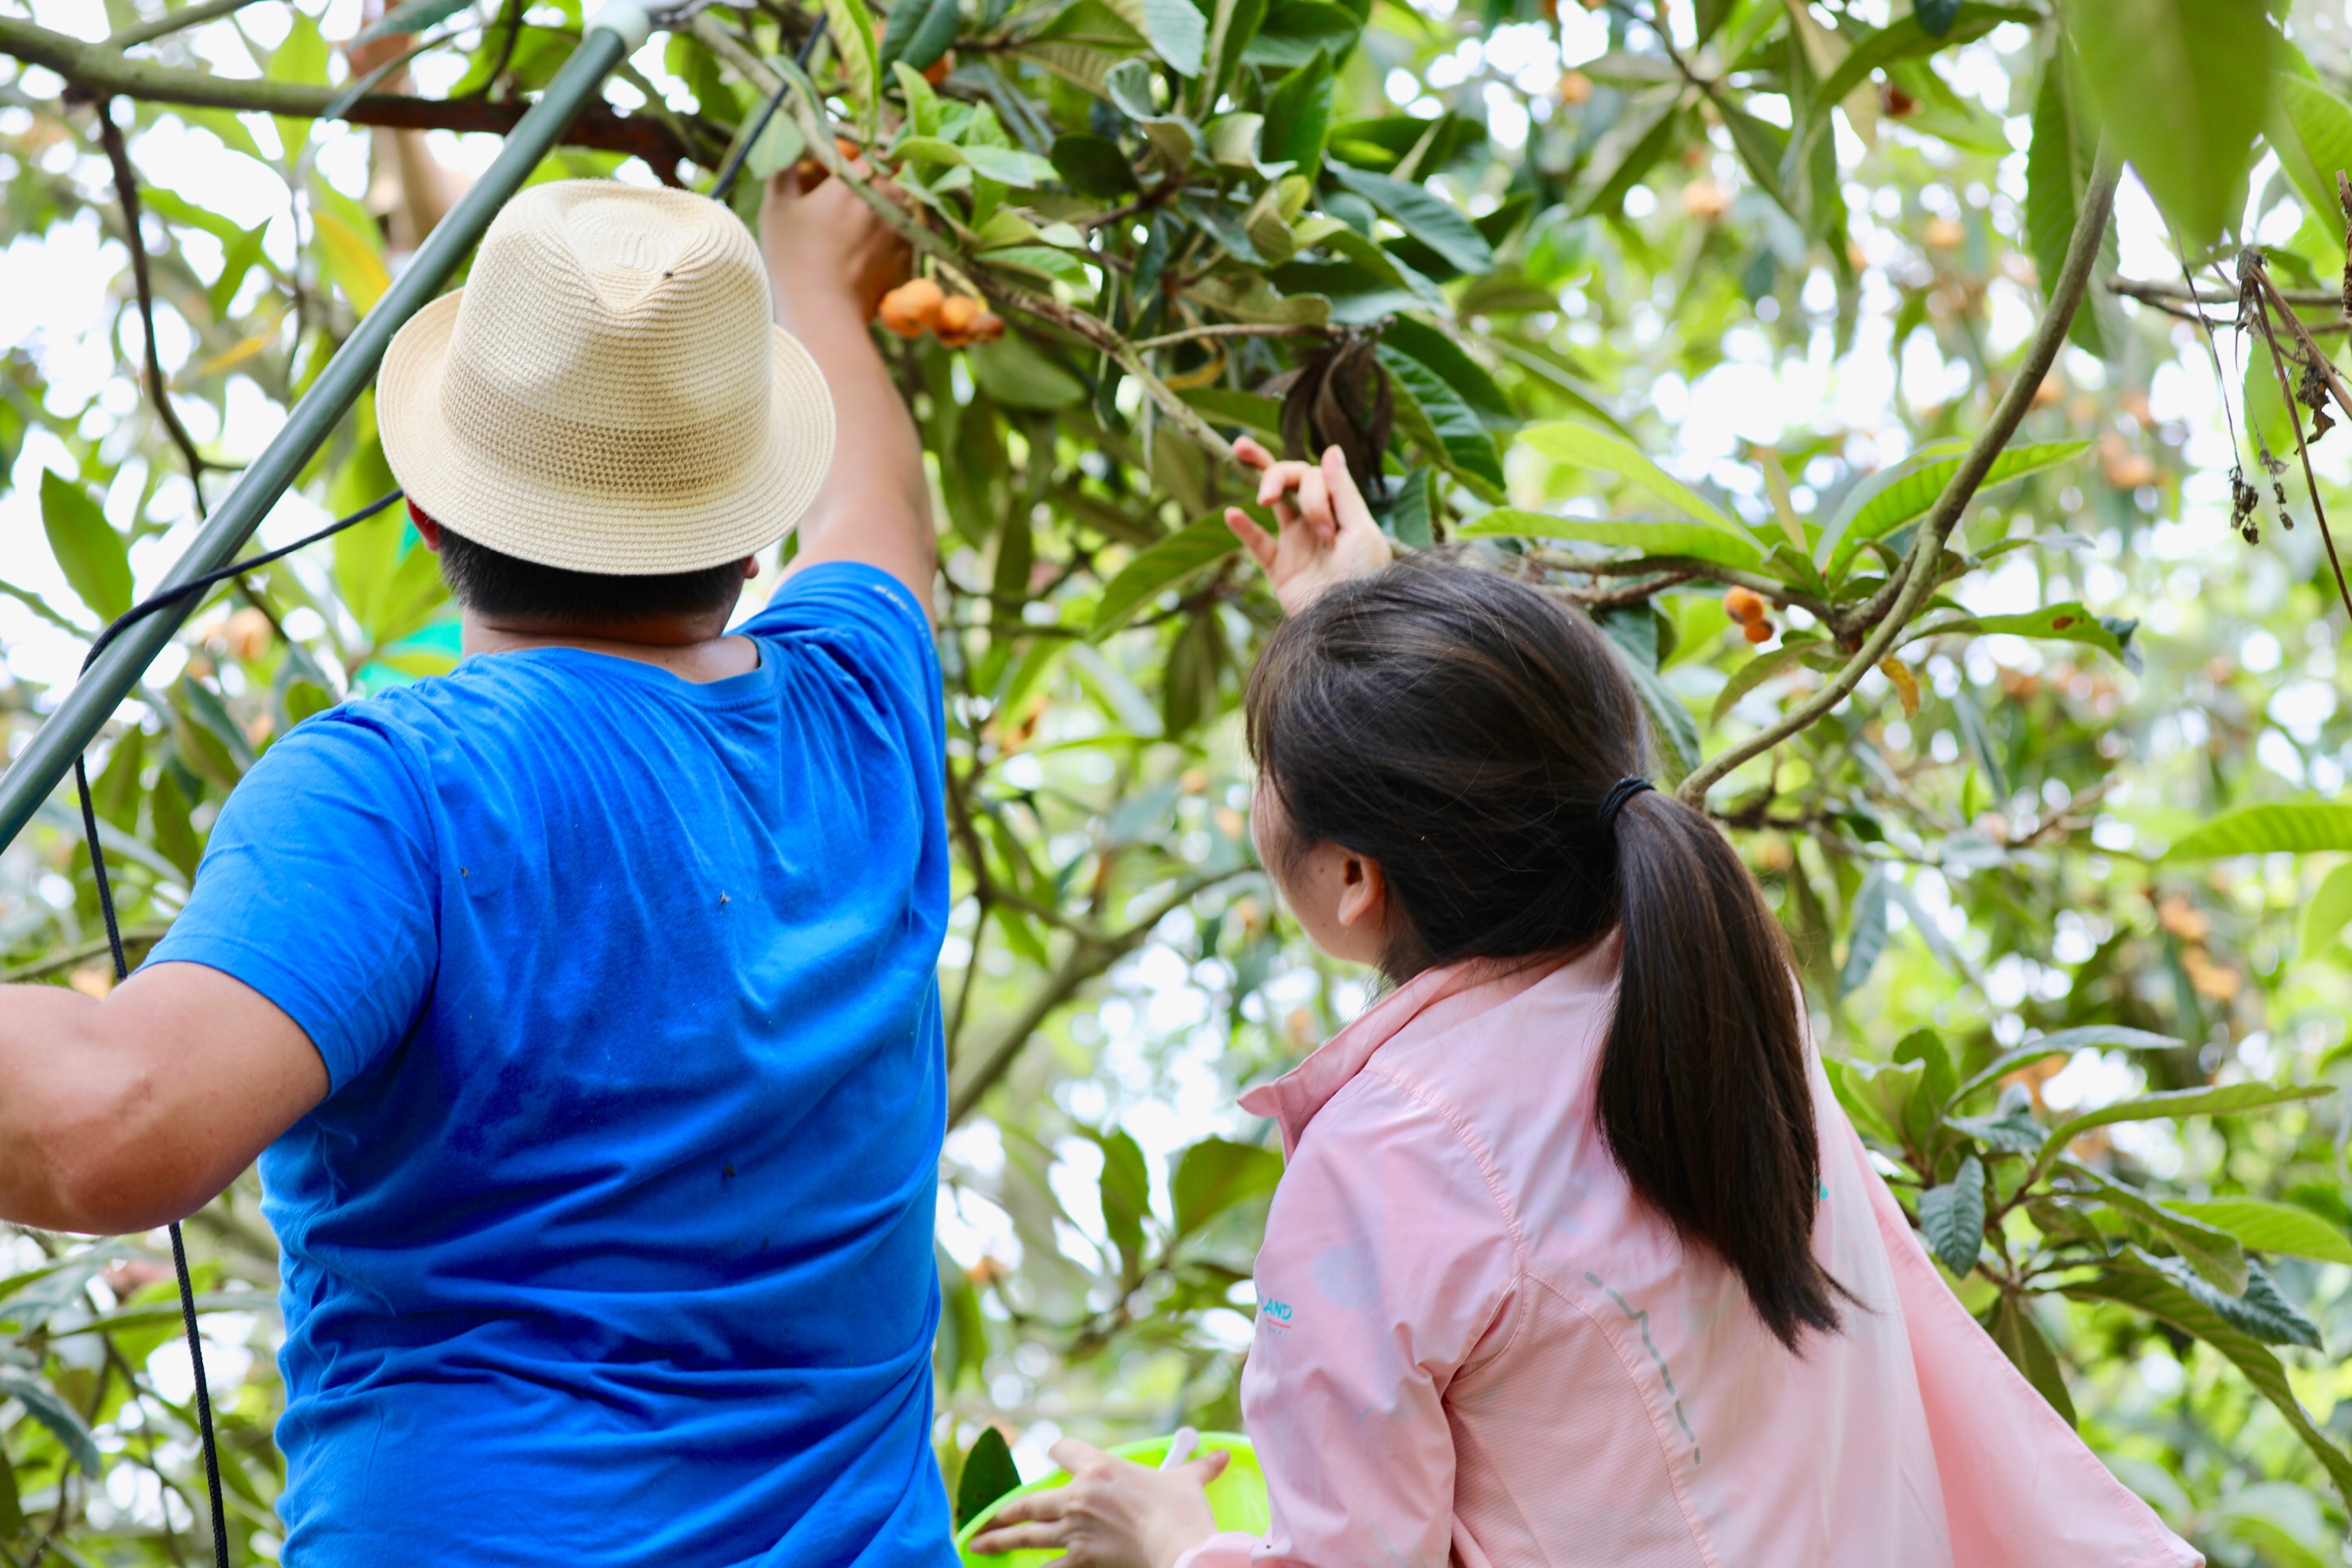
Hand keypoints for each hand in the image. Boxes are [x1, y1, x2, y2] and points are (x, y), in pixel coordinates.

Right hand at [760, 157, 911, 323]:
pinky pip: (905, 238)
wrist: (824, 311)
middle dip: (876, 184)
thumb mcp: (777, 207)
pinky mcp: (908, 259)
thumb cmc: (794, 256)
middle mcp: (887, 200)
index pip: (870, 154)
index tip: (846, 168)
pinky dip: (892, 239)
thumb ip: (784, 170)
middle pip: (891, 180)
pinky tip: (868, 252)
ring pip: (902, 208)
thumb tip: (785, 146)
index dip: (859, 159)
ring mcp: (902, 230)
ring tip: (862, 226)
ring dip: (888, 210)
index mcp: (856, 180)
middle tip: (852, 198)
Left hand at [965, 1438, 1228, 1567]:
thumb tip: (1220, 1455)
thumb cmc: (1182, 1511)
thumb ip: (1198, 1467)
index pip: (1063, 1450)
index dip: (1058, 1453)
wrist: (1179, 1547)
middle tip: (985, 1517)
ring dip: (999, 1538)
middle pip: (1031, 1499)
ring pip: (1027, 1533)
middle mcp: (1079, 1495)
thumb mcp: (1187, 1482)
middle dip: (1005, 1509)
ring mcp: (1075, 1530)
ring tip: (978, 1541)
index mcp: (1099, 1468)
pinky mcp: (1079, 1559)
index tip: (1053, 1458)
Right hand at [1225, 437, 1392, 615]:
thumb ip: (1343, 491)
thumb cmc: (1364, 579)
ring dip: (1263, 482)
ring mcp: (1296, 541)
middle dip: (1276, 474)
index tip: (1325, 530)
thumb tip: (1331, 449)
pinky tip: (1232, 514)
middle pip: (1292, 477)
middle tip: (1268, 495)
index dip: (1314, 495)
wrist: (1349, 623)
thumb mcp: (1361, 532)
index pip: (1315, 477)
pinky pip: (1257, 542)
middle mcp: (1316, 520)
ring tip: (1244, 465)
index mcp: (1339, 510)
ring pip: (1274, 500)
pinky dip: (1243, 528)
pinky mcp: (1279, 567)